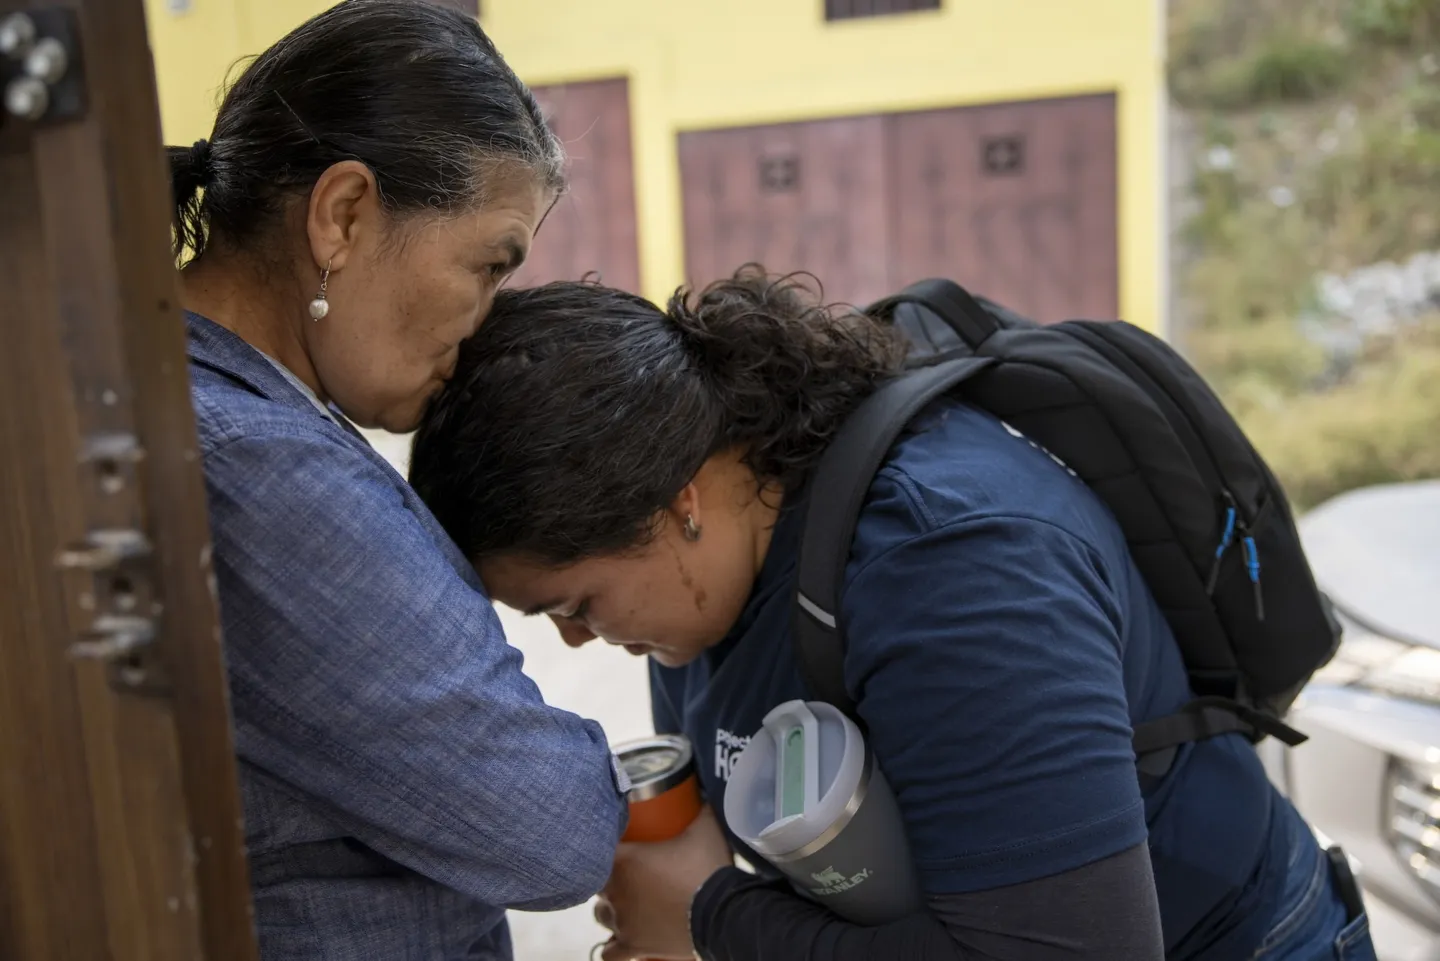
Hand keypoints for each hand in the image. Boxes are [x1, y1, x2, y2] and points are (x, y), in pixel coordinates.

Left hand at [594, 805, 732, 960]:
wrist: (723, 914)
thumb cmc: (709, 867)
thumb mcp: (705, 828)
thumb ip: (699, 807)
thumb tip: (704, 788)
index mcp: (624, 861)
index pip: (598, 848)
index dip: (607, 845)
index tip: (623, 843)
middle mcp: (616, 892)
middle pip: (598, 882)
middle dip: (611, 877)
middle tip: (633, 871)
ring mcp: (622, 922)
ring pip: (601, 914)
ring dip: (611, 907)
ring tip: (629, 902)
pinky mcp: (633, 947)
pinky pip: (609, 953)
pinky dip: (613, 946)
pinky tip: (622, 939)